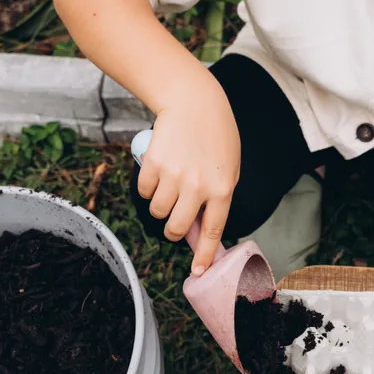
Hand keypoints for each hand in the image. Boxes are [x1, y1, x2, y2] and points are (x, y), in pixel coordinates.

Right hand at [137, 84, 239, 274]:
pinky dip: (148, 186)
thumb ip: (218, 198)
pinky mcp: (153, 165)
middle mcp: (198, 186)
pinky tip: (159, 170)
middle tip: (175, 220)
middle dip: (174, 229)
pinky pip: (144, 191)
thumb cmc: (215, 136)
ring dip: (161, 205)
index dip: (204, 255)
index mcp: (223, 188)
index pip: (212, 231)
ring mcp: (174, 176)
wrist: (193, 102)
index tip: (198, 272)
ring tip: (169, 185)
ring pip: (158, 211)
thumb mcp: (229, 167)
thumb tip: (201, 230)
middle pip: (177, 228)